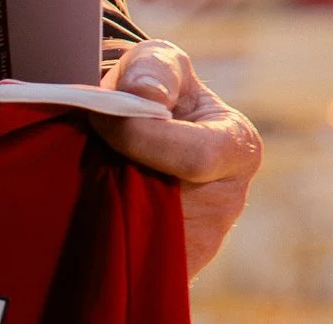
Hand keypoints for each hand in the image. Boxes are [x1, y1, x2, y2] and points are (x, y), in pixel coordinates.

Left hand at [92, 39, 263, 276]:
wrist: (136, 132)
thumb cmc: (151, 92)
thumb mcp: (158, 62)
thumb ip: (156, 69)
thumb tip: (146, 96)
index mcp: (238, 147)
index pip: (198, 156)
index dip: (142, 137)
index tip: (102, 119)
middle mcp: (228, 200)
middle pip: (164, 200)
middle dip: (119, 174)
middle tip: (94, 151)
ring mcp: (200, 242)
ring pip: (143, 235)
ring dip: (107, 206)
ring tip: (98, 175)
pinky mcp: (167, 270)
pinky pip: (130, 263)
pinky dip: (103, 237)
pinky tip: (98, 207)